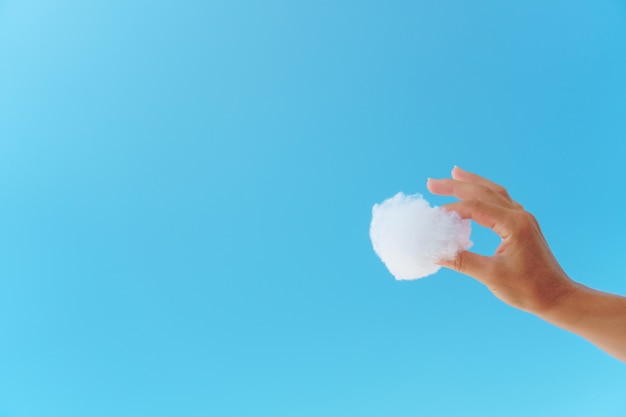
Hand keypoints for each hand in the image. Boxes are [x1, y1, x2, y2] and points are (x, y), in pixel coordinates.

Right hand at [426, 166, 576, 314]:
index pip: (475, 208)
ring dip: (472, 183)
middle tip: (431, 183)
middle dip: (456, 185)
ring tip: (454, 173)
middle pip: (483, 192)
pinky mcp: (523, 226)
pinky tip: (476, 195)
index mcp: (513, 224)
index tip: (432, 217)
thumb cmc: (529, 289)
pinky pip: (501, 202)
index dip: (451, 210)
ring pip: (494, 192)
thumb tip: (433, 253)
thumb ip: (461, 261)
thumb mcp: (491, 276)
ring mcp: (523, 219)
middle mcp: (519, 216)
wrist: (558, 298)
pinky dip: (485, 194)